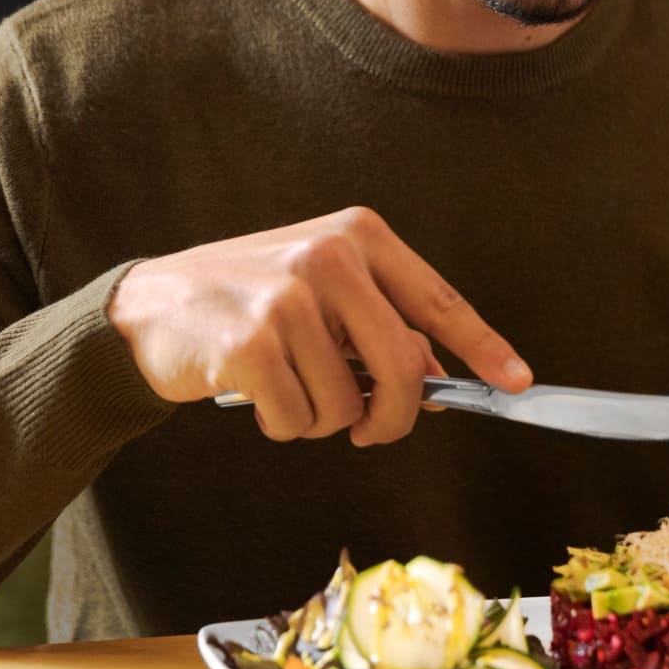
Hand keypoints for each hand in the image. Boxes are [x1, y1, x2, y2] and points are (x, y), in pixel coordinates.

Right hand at [107, 206, 529, 445]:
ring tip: (286, 387)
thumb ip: (382, 329)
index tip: (519, 382)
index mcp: (358, 236)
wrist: (150, 306)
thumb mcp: (324, 296)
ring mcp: (290, 297)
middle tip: (369, 431)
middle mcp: (330, 257)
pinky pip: (300, 420)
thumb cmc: (249, 302)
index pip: (438, 300)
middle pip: (403, 368)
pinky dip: (283, 425)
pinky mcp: (252, 343)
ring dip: (322, 419)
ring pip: (348, 404)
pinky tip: (255, 394)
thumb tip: (439, 382)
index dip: (483, 347)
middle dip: (392, 417)